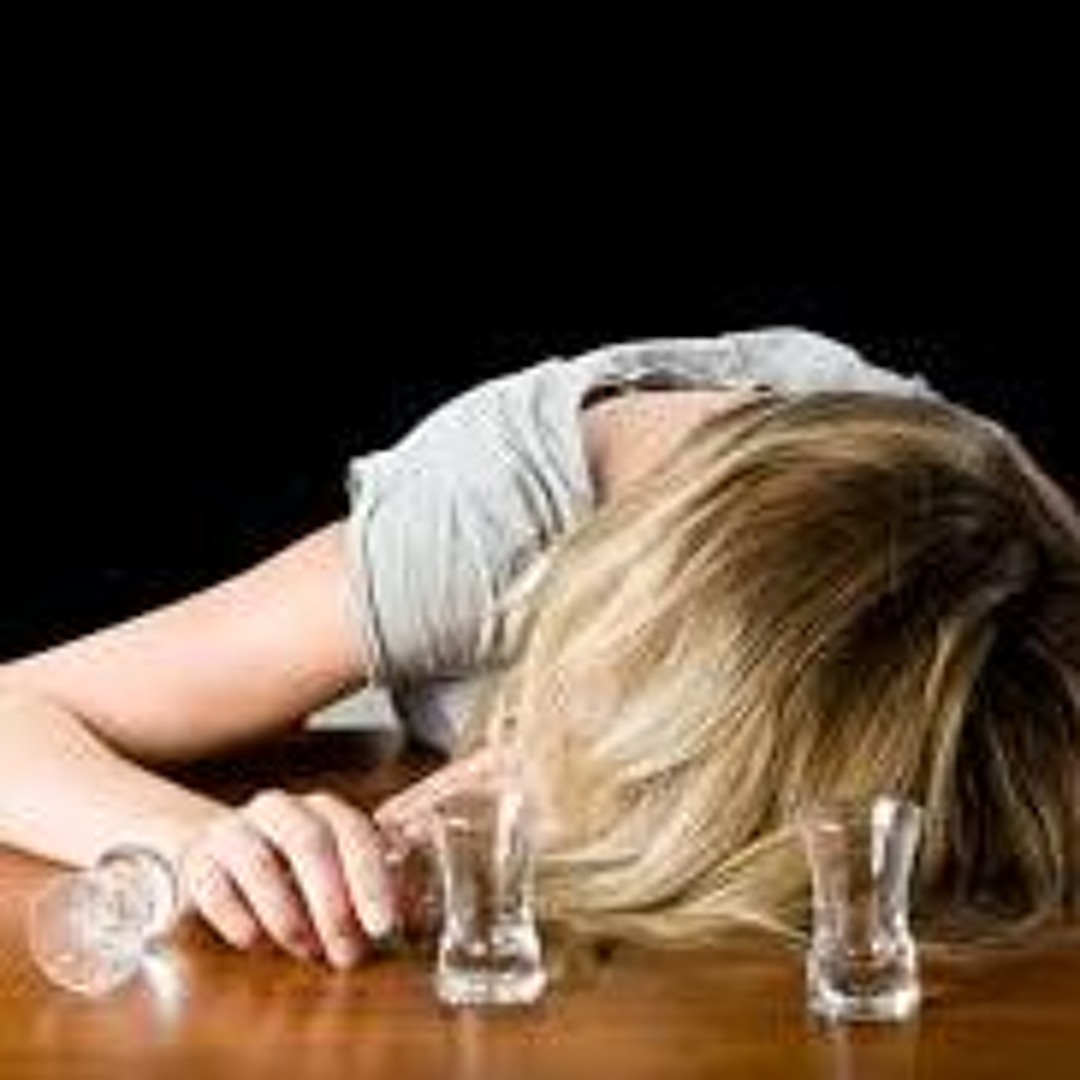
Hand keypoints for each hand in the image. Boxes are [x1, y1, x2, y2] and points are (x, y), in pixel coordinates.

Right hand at [179, 749, 497, 967]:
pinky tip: (254, 942)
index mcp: (323, 810)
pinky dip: (237, 917)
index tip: (383, 925)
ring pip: (260, 861)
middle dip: (333, 901)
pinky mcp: (197, 859)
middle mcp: (280, 810)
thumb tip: (412, 919)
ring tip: (304, 949)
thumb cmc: (288, 871)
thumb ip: (366, 891)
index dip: (371, 879)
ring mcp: (235, 830)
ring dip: (286, 912)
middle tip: (346, 951)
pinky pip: (215, 884)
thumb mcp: (331, 876)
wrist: (214, 855)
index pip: (355, 833)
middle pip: (311, 842)